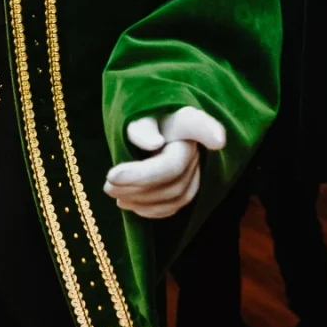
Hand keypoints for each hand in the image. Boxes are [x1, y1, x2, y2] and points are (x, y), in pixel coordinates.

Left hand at [103, 107, 225, 218]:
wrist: (153, 134)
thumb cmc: (144, 123)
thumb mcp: (138, 117)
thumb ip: (142, 127)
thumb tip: (153, 144)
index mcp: (184, 121)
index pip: (198, 124)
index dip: (209, 131)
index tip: (218, 139)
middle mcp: (195, 147)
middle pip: (173, 171)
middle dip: (137, 181)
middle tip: (108, 183)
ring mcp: (197, 171)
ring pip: (174, 194)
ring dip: (139, 198)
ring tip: (111, 191)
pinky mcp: (190, 189)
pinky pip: (174, 206)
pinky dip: (149, 209)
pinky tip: (127, 203)